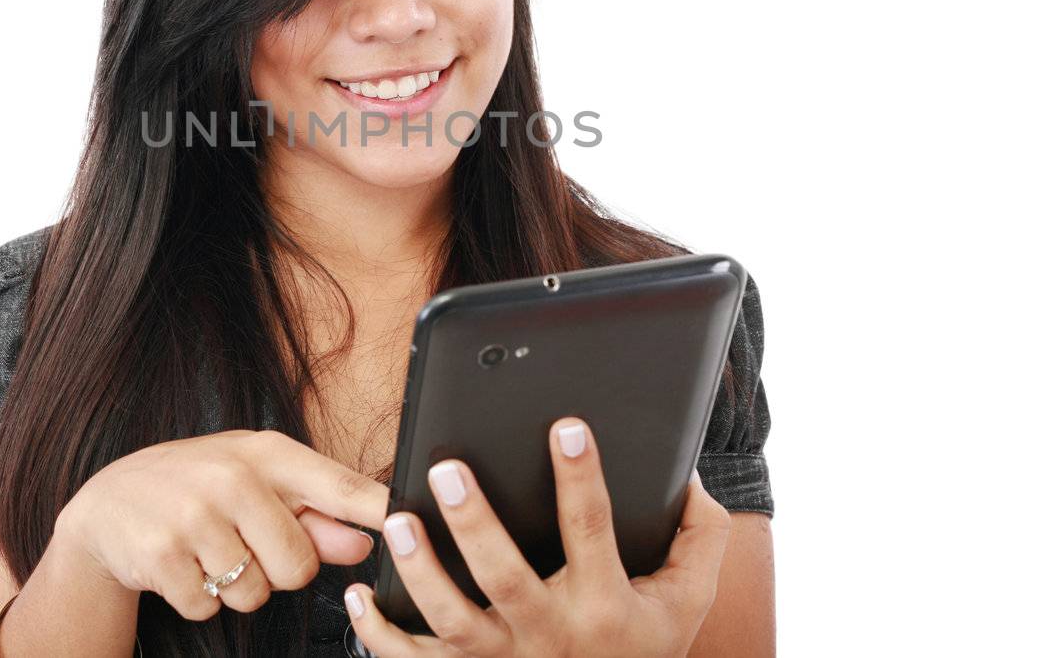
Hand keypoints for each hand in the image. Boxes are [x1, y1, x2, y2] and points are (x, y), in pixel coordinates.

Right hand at [54, 428, 387, 618]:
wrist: (108, 502)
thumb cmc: (198, 489)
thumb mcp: (257, 486)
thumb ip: (316, 516)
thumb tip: (364, 541)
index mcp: (267, 454)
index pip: (338, 486)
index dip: (379, 510)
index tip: (411, 519)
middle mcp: (232, 477)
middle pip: (299, 565)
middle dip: (276, 571)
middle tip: (242, 543)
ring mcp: (194, 515)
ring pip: (254, 592)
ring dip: (235, 588)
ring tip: (208, 550)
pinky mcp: (162, 555)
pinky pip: (210, 608)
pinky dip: (199, 599)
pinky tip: (182, 565)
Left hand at [343, 417, 731, 656]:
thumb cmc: (645, 641)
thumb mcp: (689, 594)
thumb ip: (700, 534)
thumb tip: (686, 472)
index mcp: (604, 604)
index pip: (592, 530)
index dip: (580, 477)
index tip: (565, 425)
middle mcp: (549, 634)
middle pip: (506, 578)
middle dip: (475, 524)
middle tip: (447, 469)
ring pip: (452, 619)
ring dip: (421, 570)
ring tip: (397, 520)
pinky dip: (380, 633)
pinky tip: (360, 592)